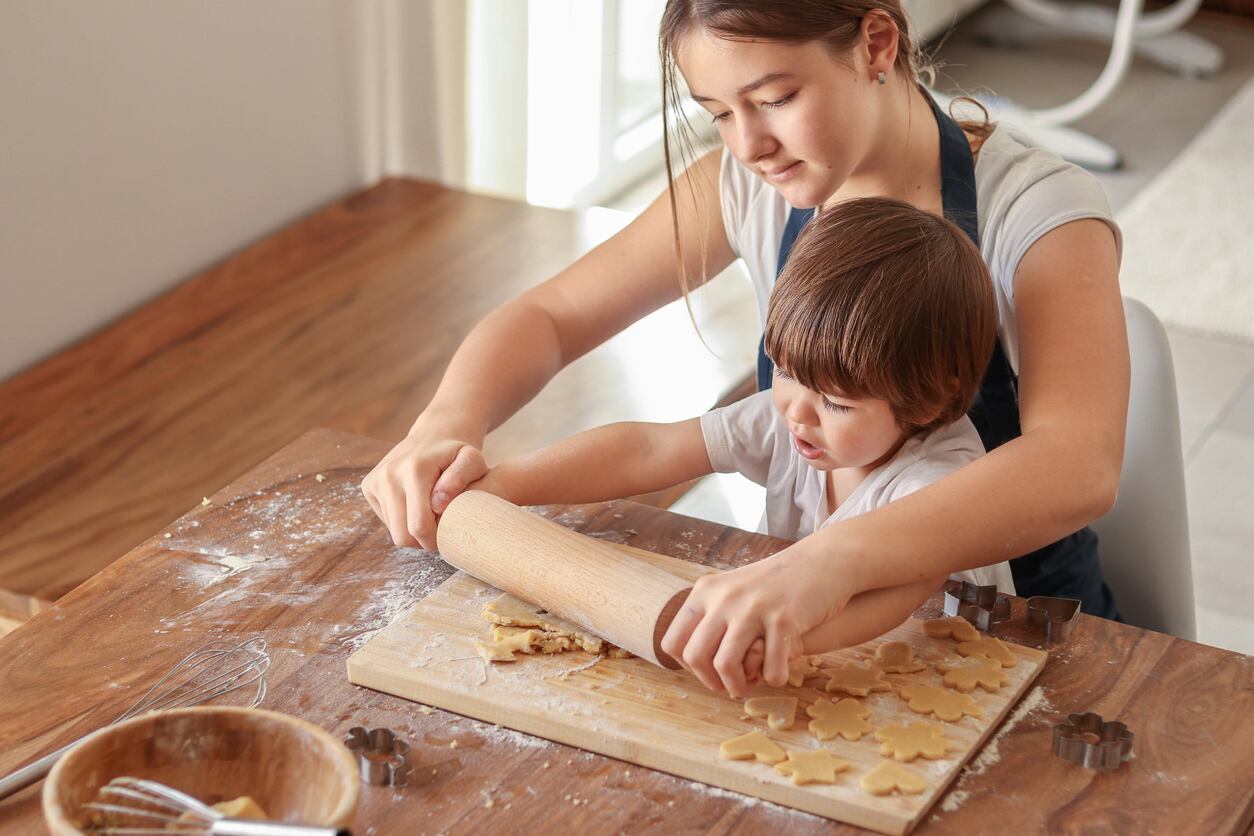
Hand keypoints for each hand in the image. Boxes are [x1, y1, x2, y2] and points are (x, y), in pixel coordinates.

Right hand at [360, 418, 486, 549]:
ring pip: (393, 532)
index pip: (419, 527)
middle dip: (423, 541)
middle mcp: (389, 475)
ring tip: (430, 513)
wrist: (434, 434)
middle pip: (402, 536)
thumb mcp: (472, 460)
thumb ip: (462, 478)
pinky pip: (386, 521)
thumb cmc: (457, 454)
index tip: (450, 532)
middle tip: (441, 528)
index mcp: (415, 470)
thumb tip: (438, 503)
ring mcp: (376, 480)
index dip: (436, 539)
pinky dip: (402, 520)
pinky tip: (415, 505)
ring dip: (413, 530)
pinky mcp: (368, 486)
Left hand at [660, 543, 852, 697]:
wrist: (821, 562)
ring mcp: (753, 607)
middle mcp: (724, 597)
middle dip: (709, 682)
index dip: (687, 666)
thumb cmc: (775, 584)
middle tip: (727, 686)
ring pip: (725, 665)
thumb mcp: (733, 590)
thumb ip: (711, 616)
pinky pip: (770, 668)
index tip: (708, 670)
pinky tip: (779, 673)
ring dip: (736, 686)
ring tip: (748, 686)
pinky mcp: (783, 619)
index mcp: (705, 591)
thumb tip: (691, 659)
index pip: (673, 642)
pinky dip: (774, 679)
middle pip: (695, 657)